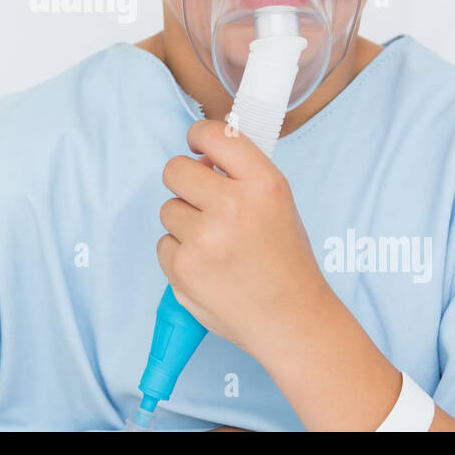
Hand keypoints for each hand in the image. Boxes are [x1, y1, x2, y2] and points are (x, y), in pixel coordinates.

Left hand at [156, 118, 326, 361]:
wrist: (291, 319)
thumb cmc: (285, 260)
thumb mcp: (277, 202)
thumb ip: (239, 174)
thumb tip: (197, 160)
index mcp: (263, 184)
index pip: (214, 135)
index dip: (198, 136)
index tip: (196, 146)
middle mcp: (232, 206)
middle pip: (175, 170)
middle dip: (185, 183)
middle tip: (204, 202)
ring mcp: (203, 238)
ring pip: (168, 209)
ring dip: (185, 222)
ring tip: (216, 245)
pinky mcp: (182, 268)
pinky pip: (164, 244)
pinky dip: (180, 254)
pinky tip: (209, 268)